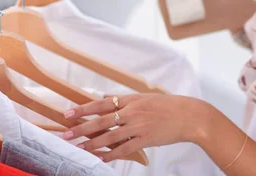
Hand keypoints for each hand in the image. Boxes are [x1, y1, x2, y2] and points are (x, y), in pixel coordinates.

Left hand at [62, 94, 210, 162]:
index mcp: (131, 99)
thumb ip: (126, 100)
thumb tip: (106, 99)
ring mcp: (138, 125)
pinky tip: (100, 158)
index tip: (68, 112)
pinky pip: (124, 149)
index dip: (84, 108)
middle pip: (101, 120)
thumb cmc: (168, 106)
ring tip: (78, 148)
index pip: (102, 103)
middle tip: (65, 132)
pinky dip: (111, 154)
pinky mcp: (146, 139)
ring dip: (92, 143)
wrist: (189, 115)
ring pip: (110, 136)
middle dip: (81, 127)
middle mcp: (132, 111)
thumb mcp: (146, 98)